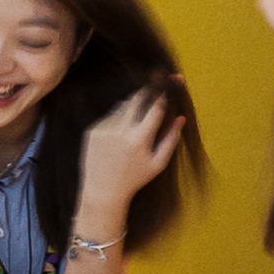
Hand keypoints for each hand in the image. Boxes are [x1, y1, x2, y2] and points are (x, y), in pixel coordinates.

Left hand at [77, 82, 186, 198]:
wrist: (102, 190)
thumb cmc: (134, 178)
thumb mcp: (157, 163)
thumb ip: (171, 139)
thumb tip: (181, 117)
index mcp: (139, 139)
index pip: (154, 108)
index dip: (163, 93)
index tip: (169, 83)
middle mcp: (120, 130)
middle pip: (136, 100)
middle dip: (146, 92)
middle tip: (153, 88)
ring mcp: (104, 129)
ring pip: (122, 107)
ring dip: (131, 108)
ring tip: (134, 126)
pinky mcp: (92, 130)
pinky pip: (109, 116)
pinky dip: (117, 119)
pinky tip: (118, 137)